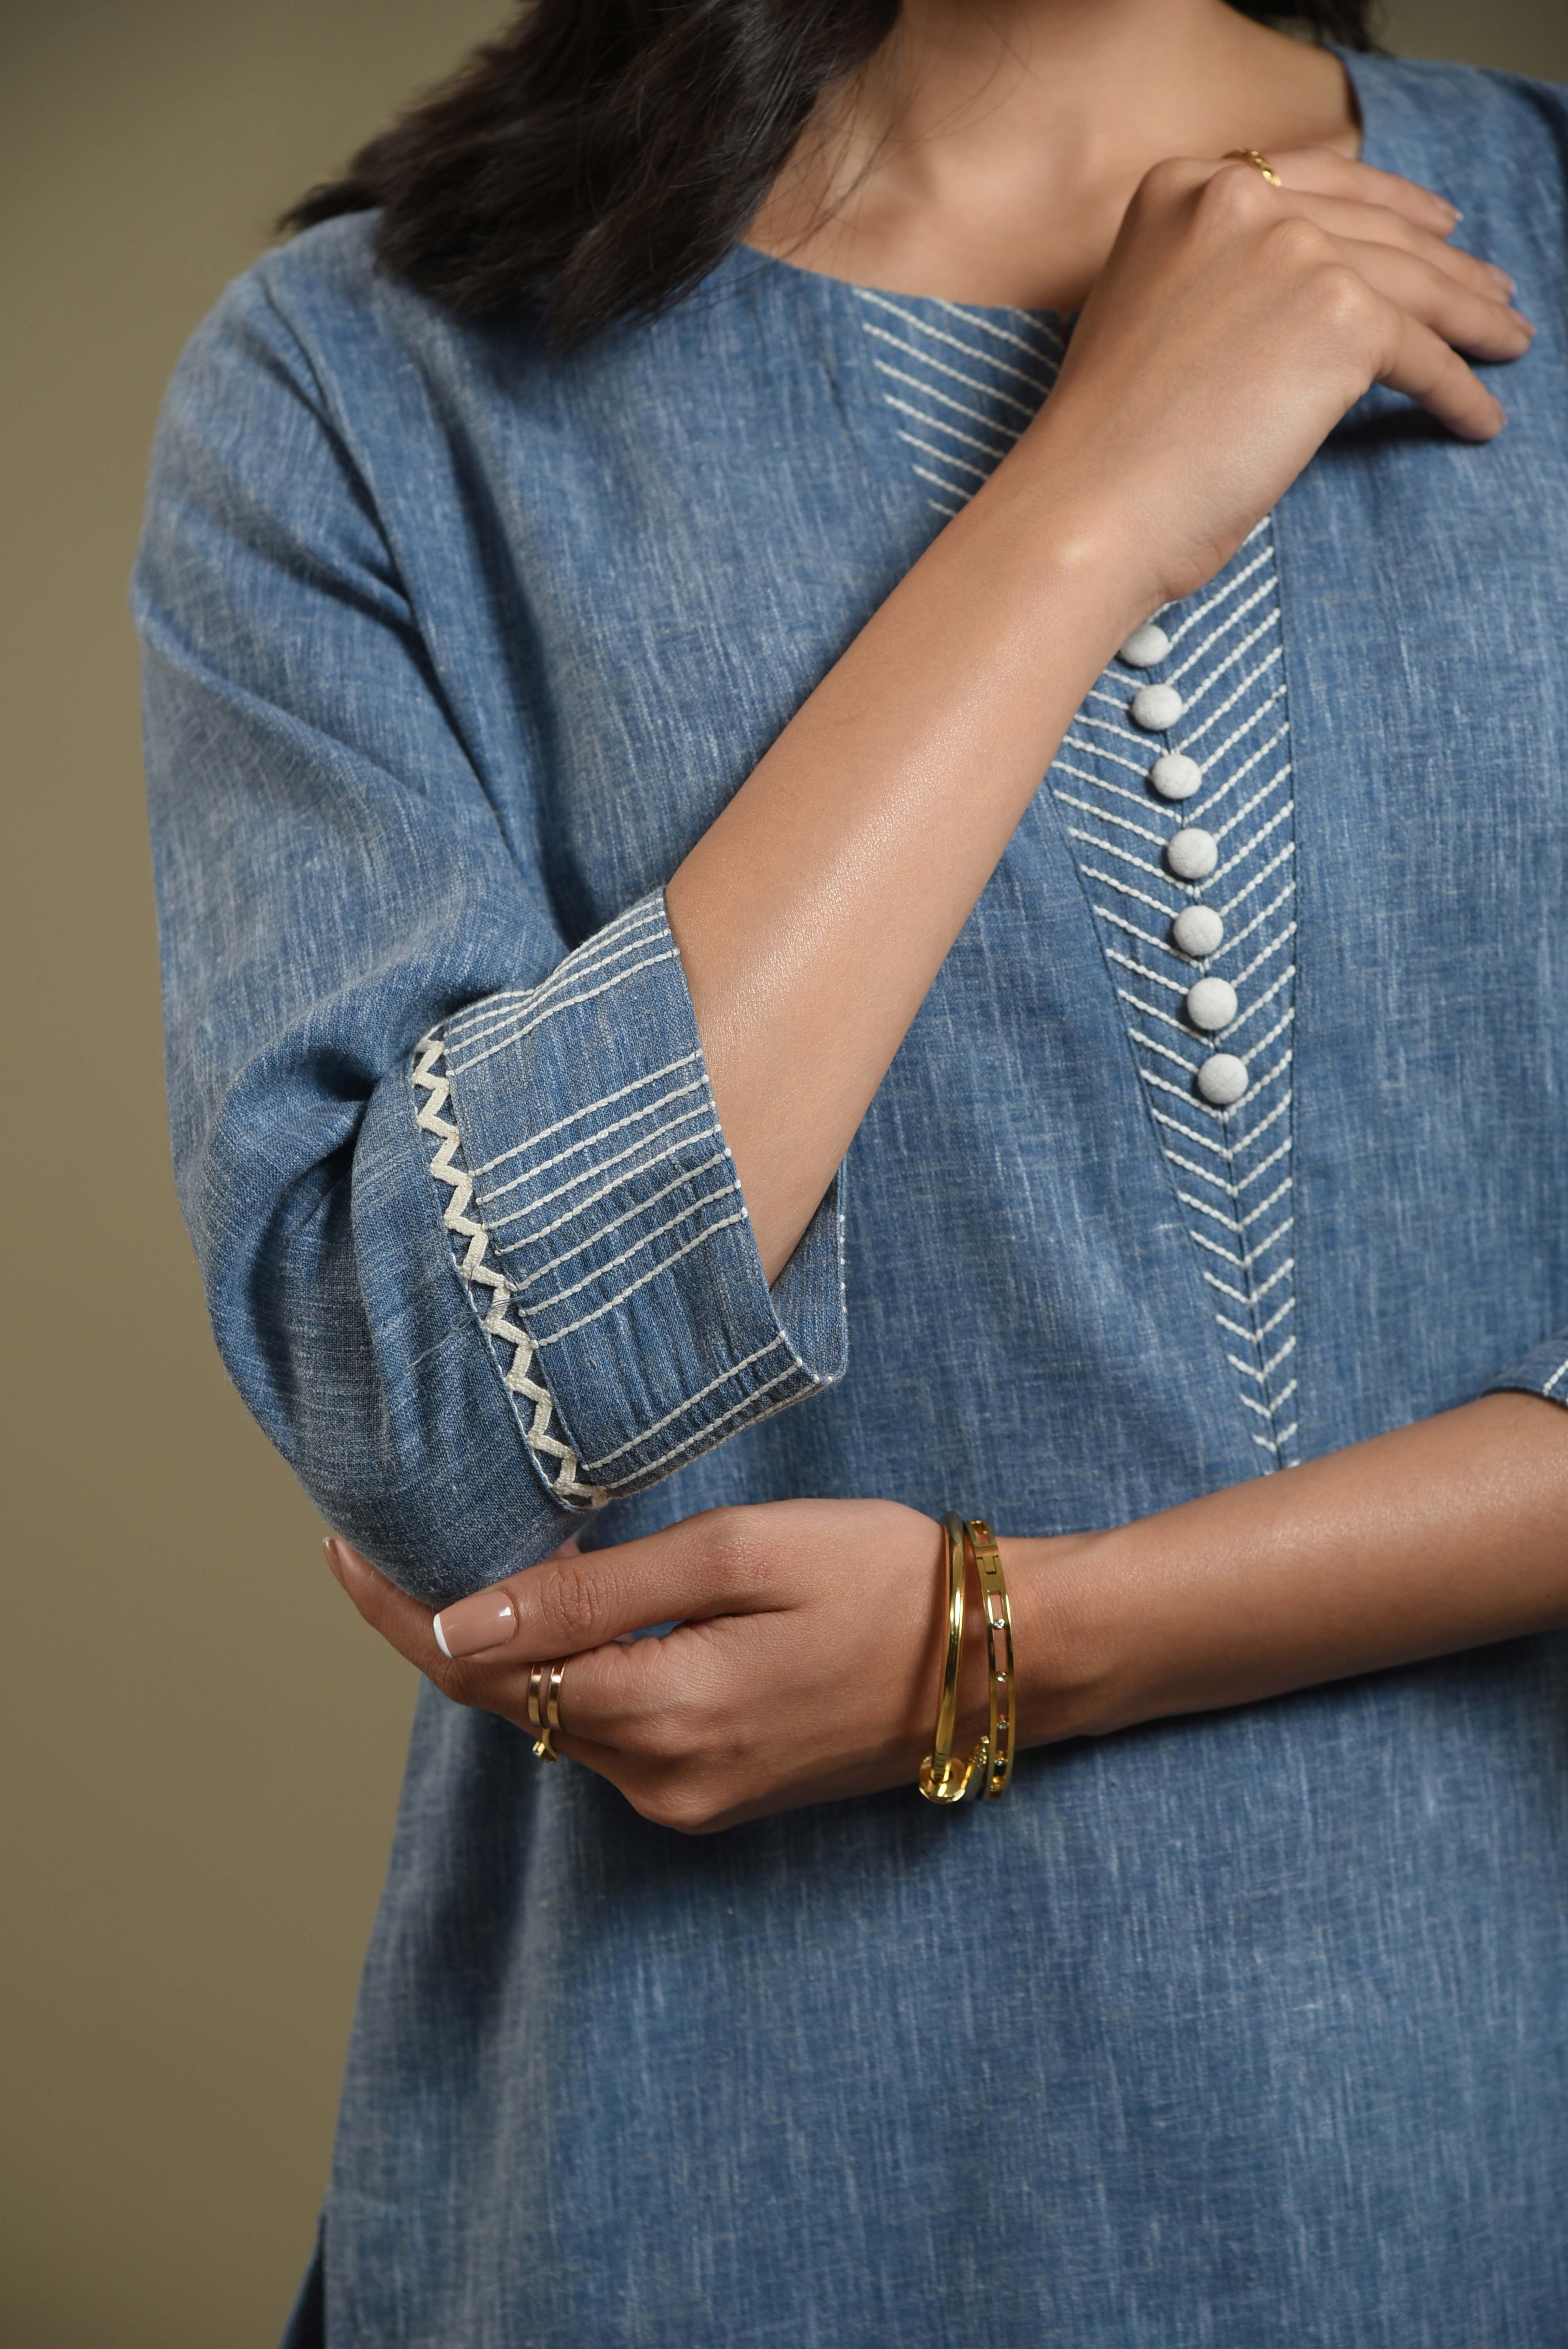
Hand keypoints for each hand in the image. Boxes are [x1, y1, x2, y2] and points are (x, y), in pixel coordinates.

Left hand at [326, 1500, 1064, 1832]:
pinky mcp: (719, 1797)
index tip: (341, 1552)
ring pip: (557, 1722)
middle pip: (505, 1705)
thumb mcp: (736, 1555)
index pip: (478, 1672)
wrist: (1001, 1658)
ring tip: (489, 1566)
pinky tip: (581, 1620)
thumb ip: (592, 1595)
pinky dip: (577, 1680)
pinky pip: (613, 1736)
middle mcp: (660, 1777)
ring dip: (513, 1656)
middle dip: (446, 1629)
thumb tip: (460, 1622)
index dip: (401, 1614)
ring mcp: (690, 1799)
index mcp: (661, 1710)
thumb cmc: (882, 1576)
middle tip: (399, 1545)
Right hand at [1016, 146, 1533, 613]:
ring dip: (1469, 321)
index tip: (1430, 228)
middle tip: (1486, 291)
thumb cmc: (1107, 444)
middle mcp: (1237, 198)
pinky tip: (1474, 415)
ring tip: (1502, 347)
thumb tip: (1306, 287)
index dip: (1384, 206)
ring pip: (1412, 285)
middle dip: (1442, 265)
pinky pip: (1421, 353)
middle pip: (1372, 230)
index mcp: (1179, 187)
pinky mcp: (1341, 316)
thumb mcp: (1146, 313)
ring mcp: (1292, 250)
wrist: (1090, 503)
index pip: (1313, 183)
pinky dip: (1457, 388)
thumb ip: (1214, 274)